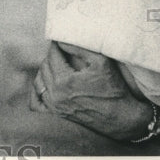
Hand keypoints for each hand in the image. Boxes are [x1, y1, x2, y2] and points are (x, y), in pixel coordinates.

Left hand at [29, 42, 151, 140]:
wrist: (122, 118)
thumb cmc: (114, 89)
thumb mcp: (101, 62)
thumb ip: (79, 48)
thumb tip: (61, 40)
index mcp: (64, 80)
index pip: (52, 55)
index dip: (57, 45)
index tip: (61, 41)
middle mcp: (56, 95)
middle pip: (45, 66)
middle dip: (52, 57)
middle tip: (62, 52)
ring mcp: (55, 107)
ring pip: (39, 82)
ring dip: (46, 71)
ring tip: (57, 65)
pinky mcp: (57, 116)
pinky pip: (36, 103)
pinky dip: (37, 92)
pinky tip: (46, 84)